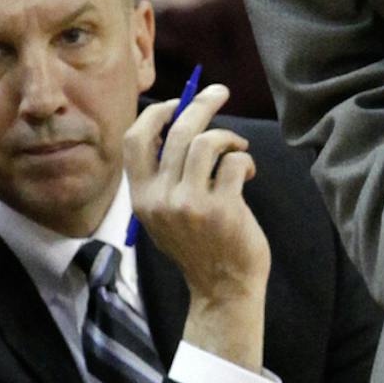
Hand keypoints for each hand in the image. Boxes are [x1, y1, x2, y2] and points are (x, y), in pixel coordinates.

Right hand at [124, 82, 269, 367]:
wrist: (222, 289)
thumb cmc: (200, 246)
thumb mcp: (164, 216)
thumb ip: (164, 178)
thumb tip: (178, 122)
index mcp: (142, 197)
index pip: (136, 139)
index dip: (157, 114)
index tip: (178, 103)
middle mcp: (161, 199)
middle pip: (177, 131)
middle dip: (202, 104)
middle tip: (220, 92)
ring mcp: (191, 205)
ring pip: (207, 142)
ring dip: (228, 138)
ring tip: (238, 149)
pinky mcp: (222, 210)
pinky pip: (233, 163)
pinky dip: (243, 160)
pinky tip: (247, 172)